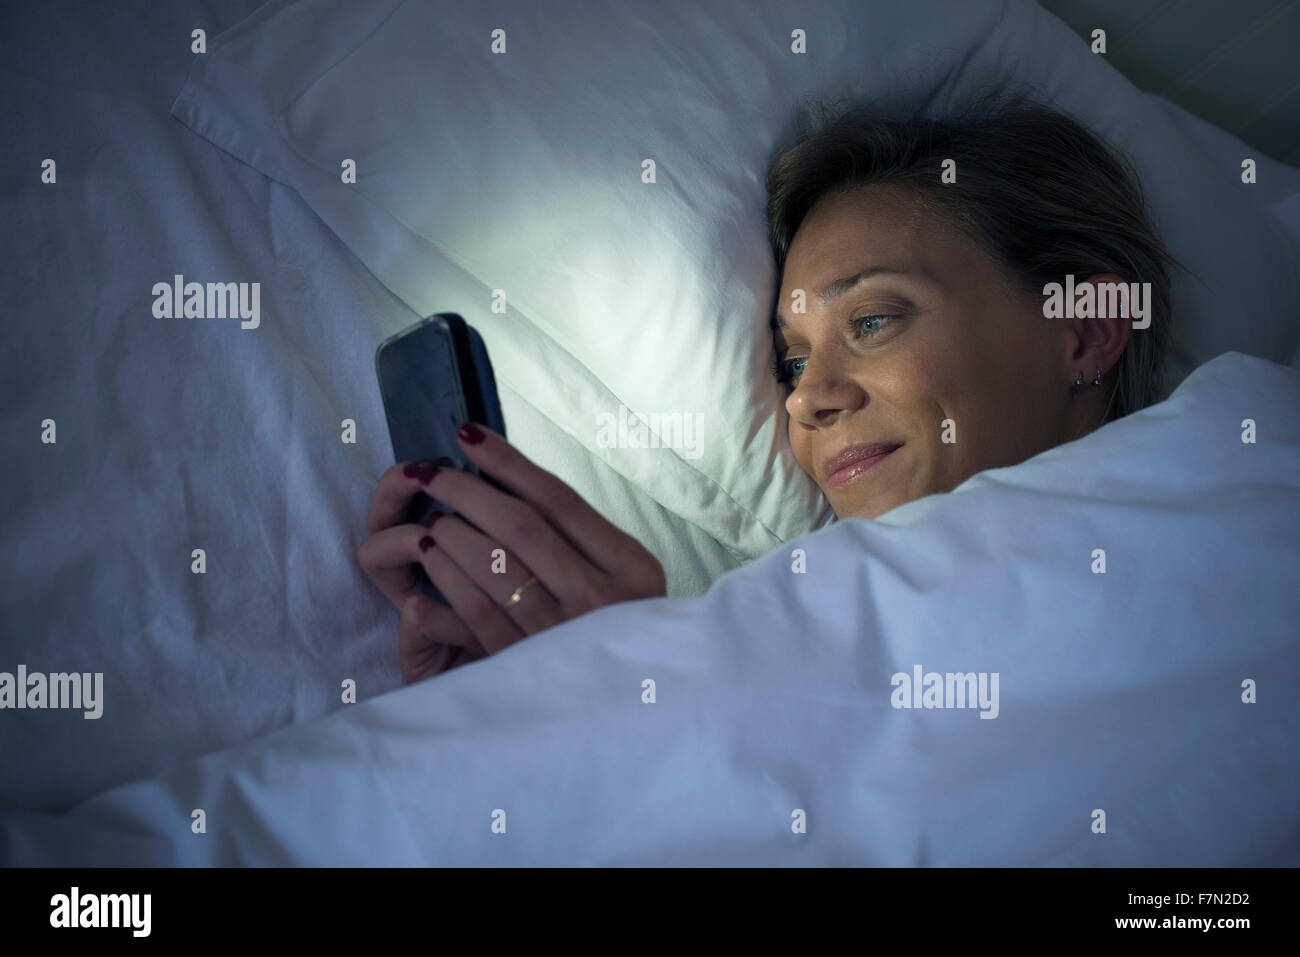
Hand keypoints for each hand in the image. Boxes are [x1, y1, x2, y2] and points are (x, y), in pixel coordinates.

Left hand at [357, 422, 666, 682]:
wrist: (637, 713)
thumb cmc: (623, 631)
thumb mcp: (626, 582)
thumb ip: (582, 540)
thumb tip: (509, 482)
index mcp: (630, 567)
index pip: (558, 500)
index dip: (507, 463)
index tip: (468, 437)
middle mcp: (600, 599)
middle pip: (520, 526)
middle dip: (466, 491)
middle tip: (429, 472)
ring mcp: (563, 636)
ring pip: (493, 566)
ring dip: (452, 534)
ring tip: (433, 519)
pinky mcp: (527, 669)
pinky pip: (476, 613)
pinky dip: (448, 580)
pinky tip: (431, 561)